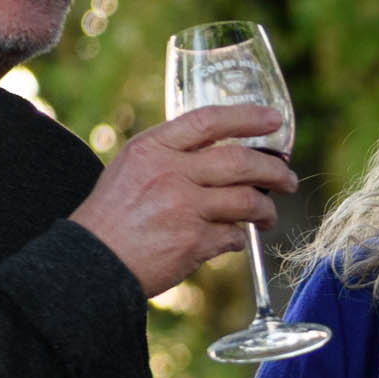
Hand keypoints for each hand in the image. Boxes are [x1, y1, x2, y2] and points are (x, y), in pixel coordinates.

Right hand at [73, 103, 298, 298]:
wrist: (91, 261)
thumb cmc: (112, 215)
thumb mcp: (131, 166)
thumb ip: (170, 154)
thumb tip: (222, 152)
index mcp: (153, 147)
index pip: (208, 120)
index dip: (247, 117)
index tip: (274, 120)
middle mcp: (169, 172)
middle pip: (240, 161)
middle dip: (274, 170)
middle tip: (287, 179)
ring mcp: (183, 207)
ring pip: (247, 200)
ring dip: (266, 209)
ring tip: (268, 215)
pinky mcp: (193, 241)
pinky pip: (234, 235)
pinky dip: (240, 237)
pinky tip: (234, 238)